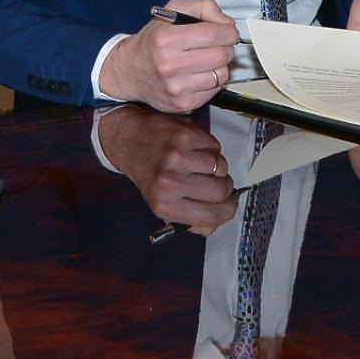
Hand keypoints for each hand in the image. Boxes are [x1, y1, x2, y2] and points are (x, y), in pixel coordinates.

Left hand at [97, 107, 238, 234]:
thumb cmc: (151, 174)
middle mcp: (169, 183)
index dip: (227, 210)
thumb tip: (217, 221)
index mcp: (164, 206)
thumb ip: (192, 220)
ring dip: (217, 165)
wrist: (129, 139)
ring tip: (202, 163)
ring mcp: (176, 157)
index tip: (230, 202)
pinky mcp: (183, 136)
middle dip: (225, 186)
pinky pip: (215, 147)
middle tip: (216, 181)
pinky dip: (211, 148)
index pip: (211, 216)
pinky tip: (196, 149)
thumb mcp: (163, 205)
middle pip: (220, 191)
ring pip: (220, 167)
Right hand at [98, 0, 238, 111]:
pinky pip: (215, 90)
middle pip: (221, 55)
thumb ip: (202, 7)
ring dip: (220, 65)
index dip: (228, 31)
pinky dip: (213, 80)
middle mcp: (169, 65)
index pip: (212, 34)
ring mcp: (177, 87)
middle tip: (219, 45)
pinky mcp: (184, 103)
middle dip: (227, 47)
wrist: (129, 72)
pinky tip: (200, 74)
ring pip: (222, 74)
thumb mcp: (170, 13)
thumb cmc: (152, 42)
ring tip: (207, 59)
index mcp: (165, 39)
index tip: (229, 32)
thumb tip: (227, 23)